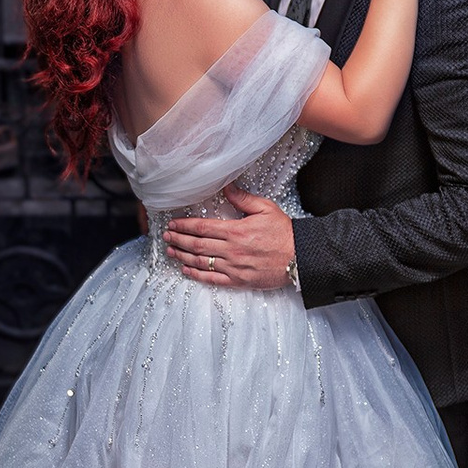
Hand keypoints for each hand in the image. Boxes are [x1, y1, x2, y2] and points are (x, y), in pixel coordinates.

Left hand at [163, 187, 296, 289]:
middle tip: (166, 236)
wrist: (300, 257)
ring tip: (171, 251)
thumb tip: (227, 186)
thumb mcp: (266, 208)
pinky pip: (213, 278)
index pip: (203, 227)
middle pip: (197, 244)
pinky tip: (187, 270)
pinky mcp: (239, 281)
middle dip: (179, 240)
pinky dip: (197, 274)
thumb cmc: (285, 232)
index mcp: (236, 231)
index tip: (173, 224)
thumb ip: (243, 198)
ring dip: (183, 256)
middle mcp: (231, 250)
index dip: (185, 226)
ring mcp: (234, 267)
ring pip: (201, 261)